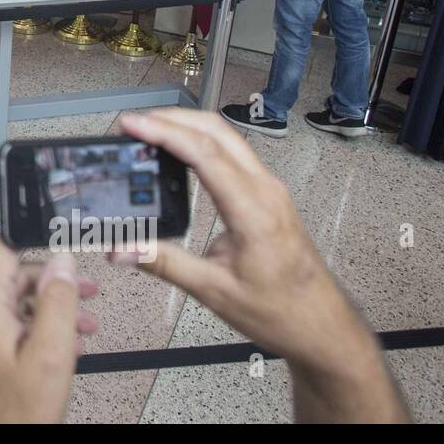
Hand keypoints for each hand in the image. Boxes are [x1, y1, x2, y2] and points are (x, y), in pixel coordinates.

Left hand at [0, 241, 98, 422]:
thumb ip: (57, 302)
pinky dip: (24, 325)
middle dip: (50, 283)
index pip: (4, 246)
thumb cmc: (7, 418)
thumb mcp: (48, 357)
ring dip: (42, 307)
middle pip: (8, 273)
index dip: (40, 244)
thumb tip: (62, 262)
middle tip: (85, 294)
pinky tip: (49, 345)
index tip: (66, 252)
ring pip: (5, 299)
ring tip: (78, 328)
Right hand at [111, 109, 406, 420]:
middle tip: (134, 122)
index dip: (164, 133)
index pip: (204, 154)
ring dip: (187, 126)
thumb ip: (164, 263)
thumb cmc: (280, 310)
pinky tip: (180, 152)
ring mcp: (269, 190)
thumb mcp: (213, 291)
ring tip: (150, 131)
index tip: (132, 125)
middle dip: (171, 118)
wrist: (321, 325)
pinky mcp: (267, 195)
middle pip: (216, 131)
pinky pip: (233, 154)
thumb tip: (122, 246)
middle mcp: (265, 191)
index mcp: (253, 211)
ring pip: (226, 138)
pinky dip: (201, 142)